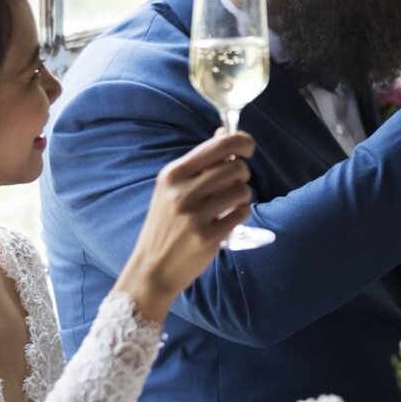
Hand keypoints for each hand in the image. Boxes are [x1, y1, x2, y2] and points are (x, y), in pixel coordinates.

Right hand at [115, 130, 256, 321]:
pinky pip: (242, 213)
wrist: (152, 268)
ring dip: (243, 196)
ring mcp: (194, 215)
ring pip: (243, 190)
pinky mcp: (207, 236)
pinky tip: (228, 220)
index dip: (242, 141)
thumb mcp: (172, 189)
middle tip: (233, 186)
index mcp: (173, 174)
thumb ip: (200, 163)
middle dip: (242, 175)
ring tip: (229, 205)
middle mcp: (181, 191)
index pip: (218, 145)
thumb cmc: (166, 224)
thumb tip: (223, 133)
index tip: (248, 148)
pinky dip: (240, 214)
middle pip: (236, 168)